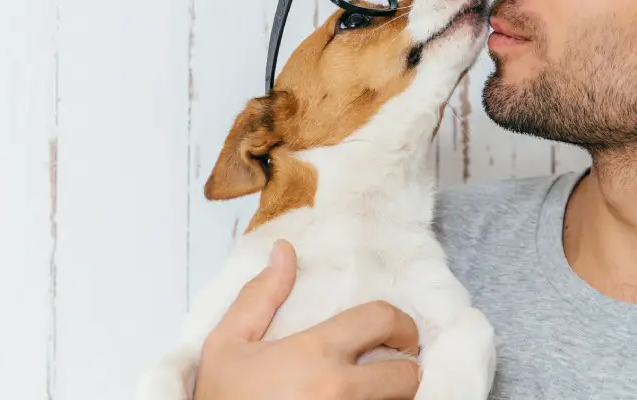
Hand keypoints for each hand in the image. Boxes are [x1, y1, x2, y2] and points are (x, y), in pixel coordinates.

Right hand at [192, 240, 421, 399]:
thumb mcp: (227, 346)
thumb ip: (259, 297)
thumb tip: (284, 252)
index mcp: (315, 353)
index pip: (382, 319)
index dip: (399, 322)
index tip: (395, 333)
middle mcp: (340, 390)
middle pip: (408, 375)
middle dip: (405, 369)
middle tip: (392, 368)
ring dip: (394, 398)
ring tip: (375, 392)